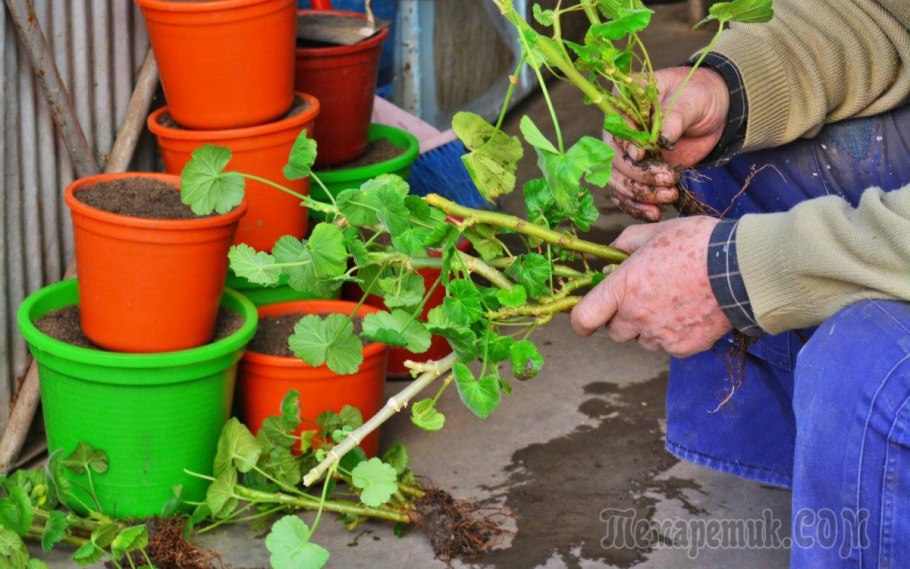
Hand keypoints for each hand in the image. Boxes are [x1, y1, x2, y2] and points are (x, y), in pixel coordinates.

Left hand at [570, 216, 731, 356]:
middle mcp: (636, 316)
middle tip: (644, 298)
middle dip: (623, 318)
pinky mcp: (683, 348)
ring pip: (642, 340)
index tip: (586, 317)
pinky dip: (674, 334)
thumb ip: (626, 243)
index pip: (584, 318)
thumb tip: (612, 254)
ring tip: (674, 302)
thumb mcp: (656, 231)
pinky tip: (690, 312)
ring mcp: (660, 335)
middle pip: (614, 331)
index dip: (581, 320)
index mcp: (623, 287)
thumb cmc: (698, 244)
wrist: (743, 268)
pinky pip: (668, 346)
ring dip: (649, 327)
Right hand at [608, 67, 729, 220]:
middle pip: (614, 159)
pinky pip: (627, 195)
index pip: (615, 126)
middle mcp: (619, 132)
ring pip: (618, 181)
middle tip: (667, 179)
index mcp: (625, 103)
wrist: (711, 113)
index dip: (624, 144)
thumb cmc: (698, 96)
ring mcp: (626, 155)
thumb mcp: (690, 101)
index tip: (641, 154)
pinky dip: (638, 207)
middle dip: (638, 175)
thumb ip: (673, 118)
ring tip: (668, 197)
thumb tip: (660, 140)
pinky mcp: (637, 174)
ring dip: (639, 194)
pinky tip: (655, 213)